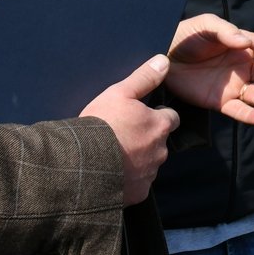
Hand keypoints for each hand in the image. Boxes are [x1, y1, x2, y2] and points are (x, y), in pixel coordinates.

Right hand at [80, 54, 179, 204]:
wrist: (82, 165)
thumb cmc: (101, 125)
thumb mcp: (119, 94)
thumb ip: (144, 78)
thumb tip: (164, 61)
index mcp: (159, 125)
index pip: (171, 117)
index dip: (157, 116)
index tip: (141, 116)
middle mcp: (161, 151)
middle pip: (160, 142)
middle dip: (147, 139)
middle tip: (123, 136)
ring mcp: (150, 173)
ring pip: (149, 163)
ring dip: (138, 159)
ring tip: (113, 154)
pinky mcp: (139, 193)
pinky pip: (138, 184)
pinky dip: (129, 180)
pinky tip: (111, 172)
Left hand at [166, 13, 253, 124]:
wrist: (162, 56)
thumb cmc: (185, 36)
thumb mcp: (205, 25)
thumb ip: (226, 30)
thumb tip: (247, 43)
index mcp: (244, 46)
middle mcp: (244, 67)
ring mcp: (234, 86)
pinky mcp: (222, 103)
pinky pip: (241, 111)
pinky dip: (253, 116)